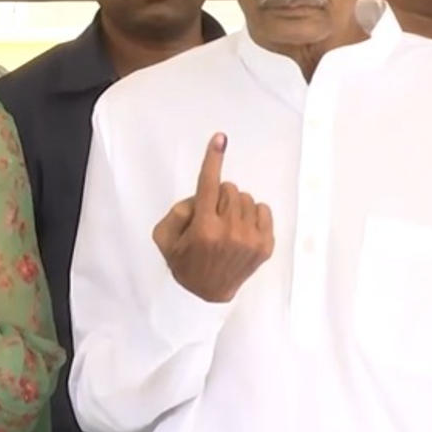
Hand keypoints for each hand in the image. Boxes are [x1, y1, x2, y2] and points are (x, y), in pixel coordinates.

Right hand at [152, 133, 273, 302]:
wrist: (208, 292)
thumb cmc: (185, 261)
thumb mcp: (166, 237)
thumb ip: (177, 210)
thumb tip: (202, 195)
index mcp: (203, 228)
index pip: (208, 185)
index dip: (213, 159)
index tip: (220, 138)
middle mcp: (229, 232)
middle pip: (229, 188)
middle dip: (219, 197)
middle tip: (212, 216)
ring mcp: (250, 240)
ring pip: (246, 198)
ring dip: (235, 206)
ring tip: (227, 225)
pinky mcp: (265, 246)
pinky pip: (263, 209)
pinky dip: (252, 214)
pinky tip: (242, 229)